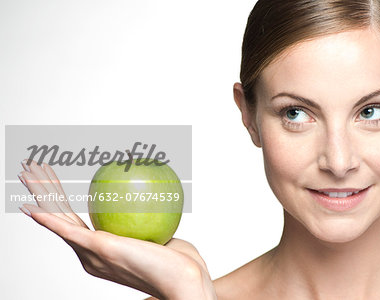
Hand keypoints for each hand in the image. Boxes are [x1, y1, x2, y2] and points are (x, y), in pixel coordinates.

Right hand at [18, 160, 216, 299]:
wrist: (184, 278)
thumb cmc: (177, 261)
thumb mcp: (159, 233)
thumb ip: (147, 218)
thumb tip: (151, 193)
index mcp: (100, 252)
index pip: (75, 222)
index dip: (61, 204)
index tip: (54, 184)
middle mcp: (91, 255)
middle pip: (62, 217)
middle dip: (45, 192)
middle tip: (32, 170)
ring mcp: (92, 254)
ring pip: (60, 217)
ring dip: (42, 193)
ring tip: (28, 172)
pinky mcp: (98, 248)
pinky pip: (67, 229)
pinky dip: (48, 218)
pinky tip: (32, 206)